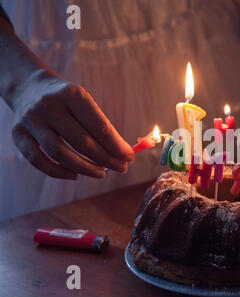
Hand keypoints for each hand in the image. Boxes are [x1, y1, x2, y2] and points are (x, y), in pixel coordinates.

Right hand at [10, 70, 134, 179]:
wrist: (29, 87)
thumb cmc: (67, 100)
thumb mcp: (85, 103)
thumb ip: (102, 127)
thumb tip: (123, 154)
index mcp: (72, 95)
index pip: (98, 125)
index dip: (116, 145)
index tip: (129, 157)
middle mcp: (49, 106)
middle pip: (81, 141)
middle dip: (105, 159)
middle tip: (121, 168)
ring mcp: (31, 120)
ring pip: (60, 153)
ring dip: (85, 168)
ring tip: (101, 174)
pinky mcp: (18, 134)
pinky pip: (39, 160)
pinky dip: (59, 172)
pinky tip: (75, 175)